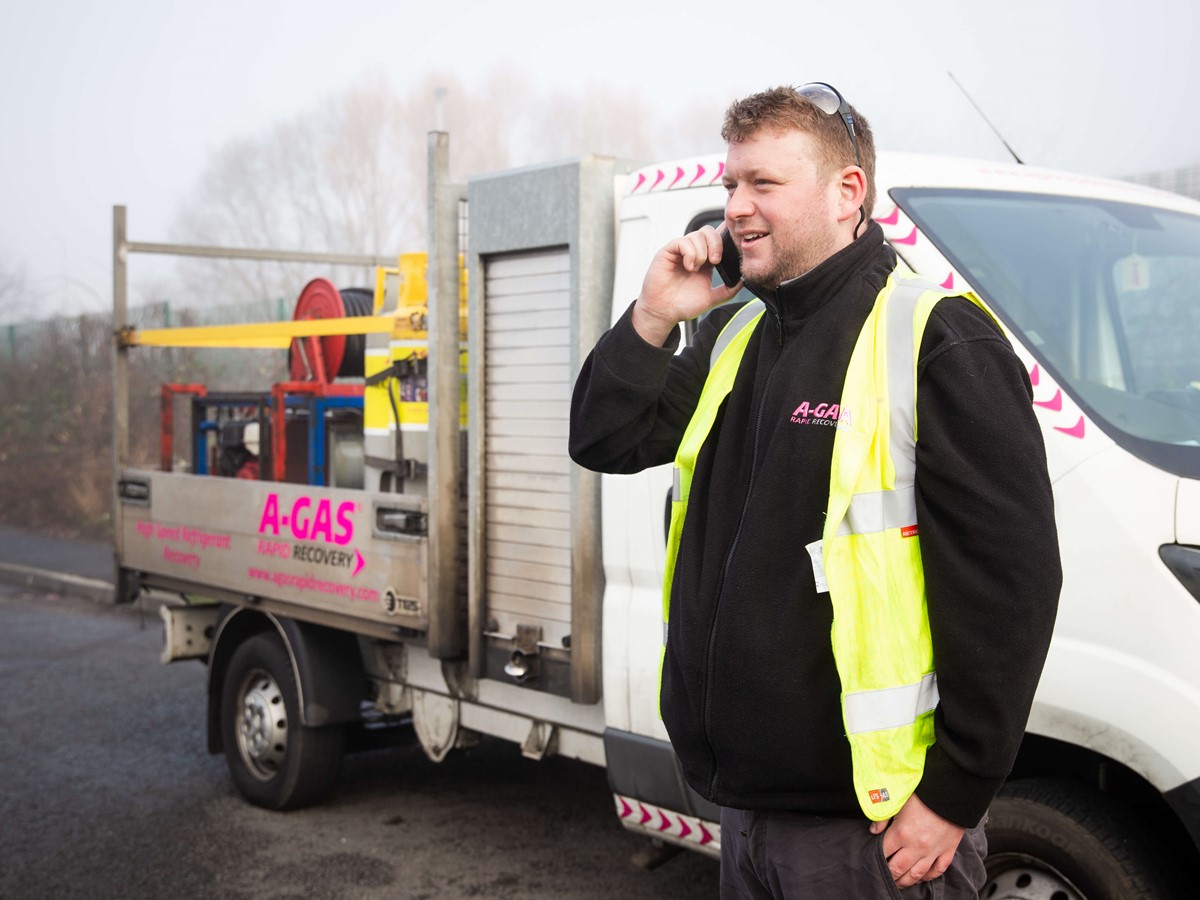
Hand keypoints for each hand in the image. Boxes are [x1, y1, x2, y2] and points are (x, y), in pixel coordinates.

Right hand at [631, 225, 741, 346]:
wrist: (663, 313)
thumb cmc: (682, 305)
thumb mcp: (712, 298)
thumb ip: (729, 290)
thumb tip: (744, 280)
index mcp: (705, 260)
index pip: (717, 238)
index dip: (726, 236)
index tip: (732, 245)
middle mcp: (693, 252)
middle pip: (709, 231)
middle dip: (716, 244)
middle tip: (715, 262)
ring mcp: (680, 251)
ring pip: (697, 235)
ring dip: (701, 252)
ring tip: (695, 269)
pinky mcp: (668, 252)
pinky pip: (683, 241)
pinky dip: (690, 253)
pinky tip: (689, 267)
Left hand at [869, 793, 965, 887]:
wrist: (953, 792)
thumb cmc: (924, 793)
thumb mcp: (899, 800)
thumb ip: (883, 816)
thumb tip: (873, 831)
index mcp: (902, 833)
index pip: (884, 852)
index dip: (876, 858)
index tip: (872, 860)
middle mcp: (917, 846)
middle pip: (899, 868)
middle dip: (889, 875)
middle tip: (884, 878)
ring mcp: (933, 851)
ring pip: (917, 874)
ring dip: (907, 881)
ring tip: (899, 883)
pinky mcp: (948, 850)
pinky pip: (938, 869)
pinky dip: (929, 876)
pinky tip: (923, 877)